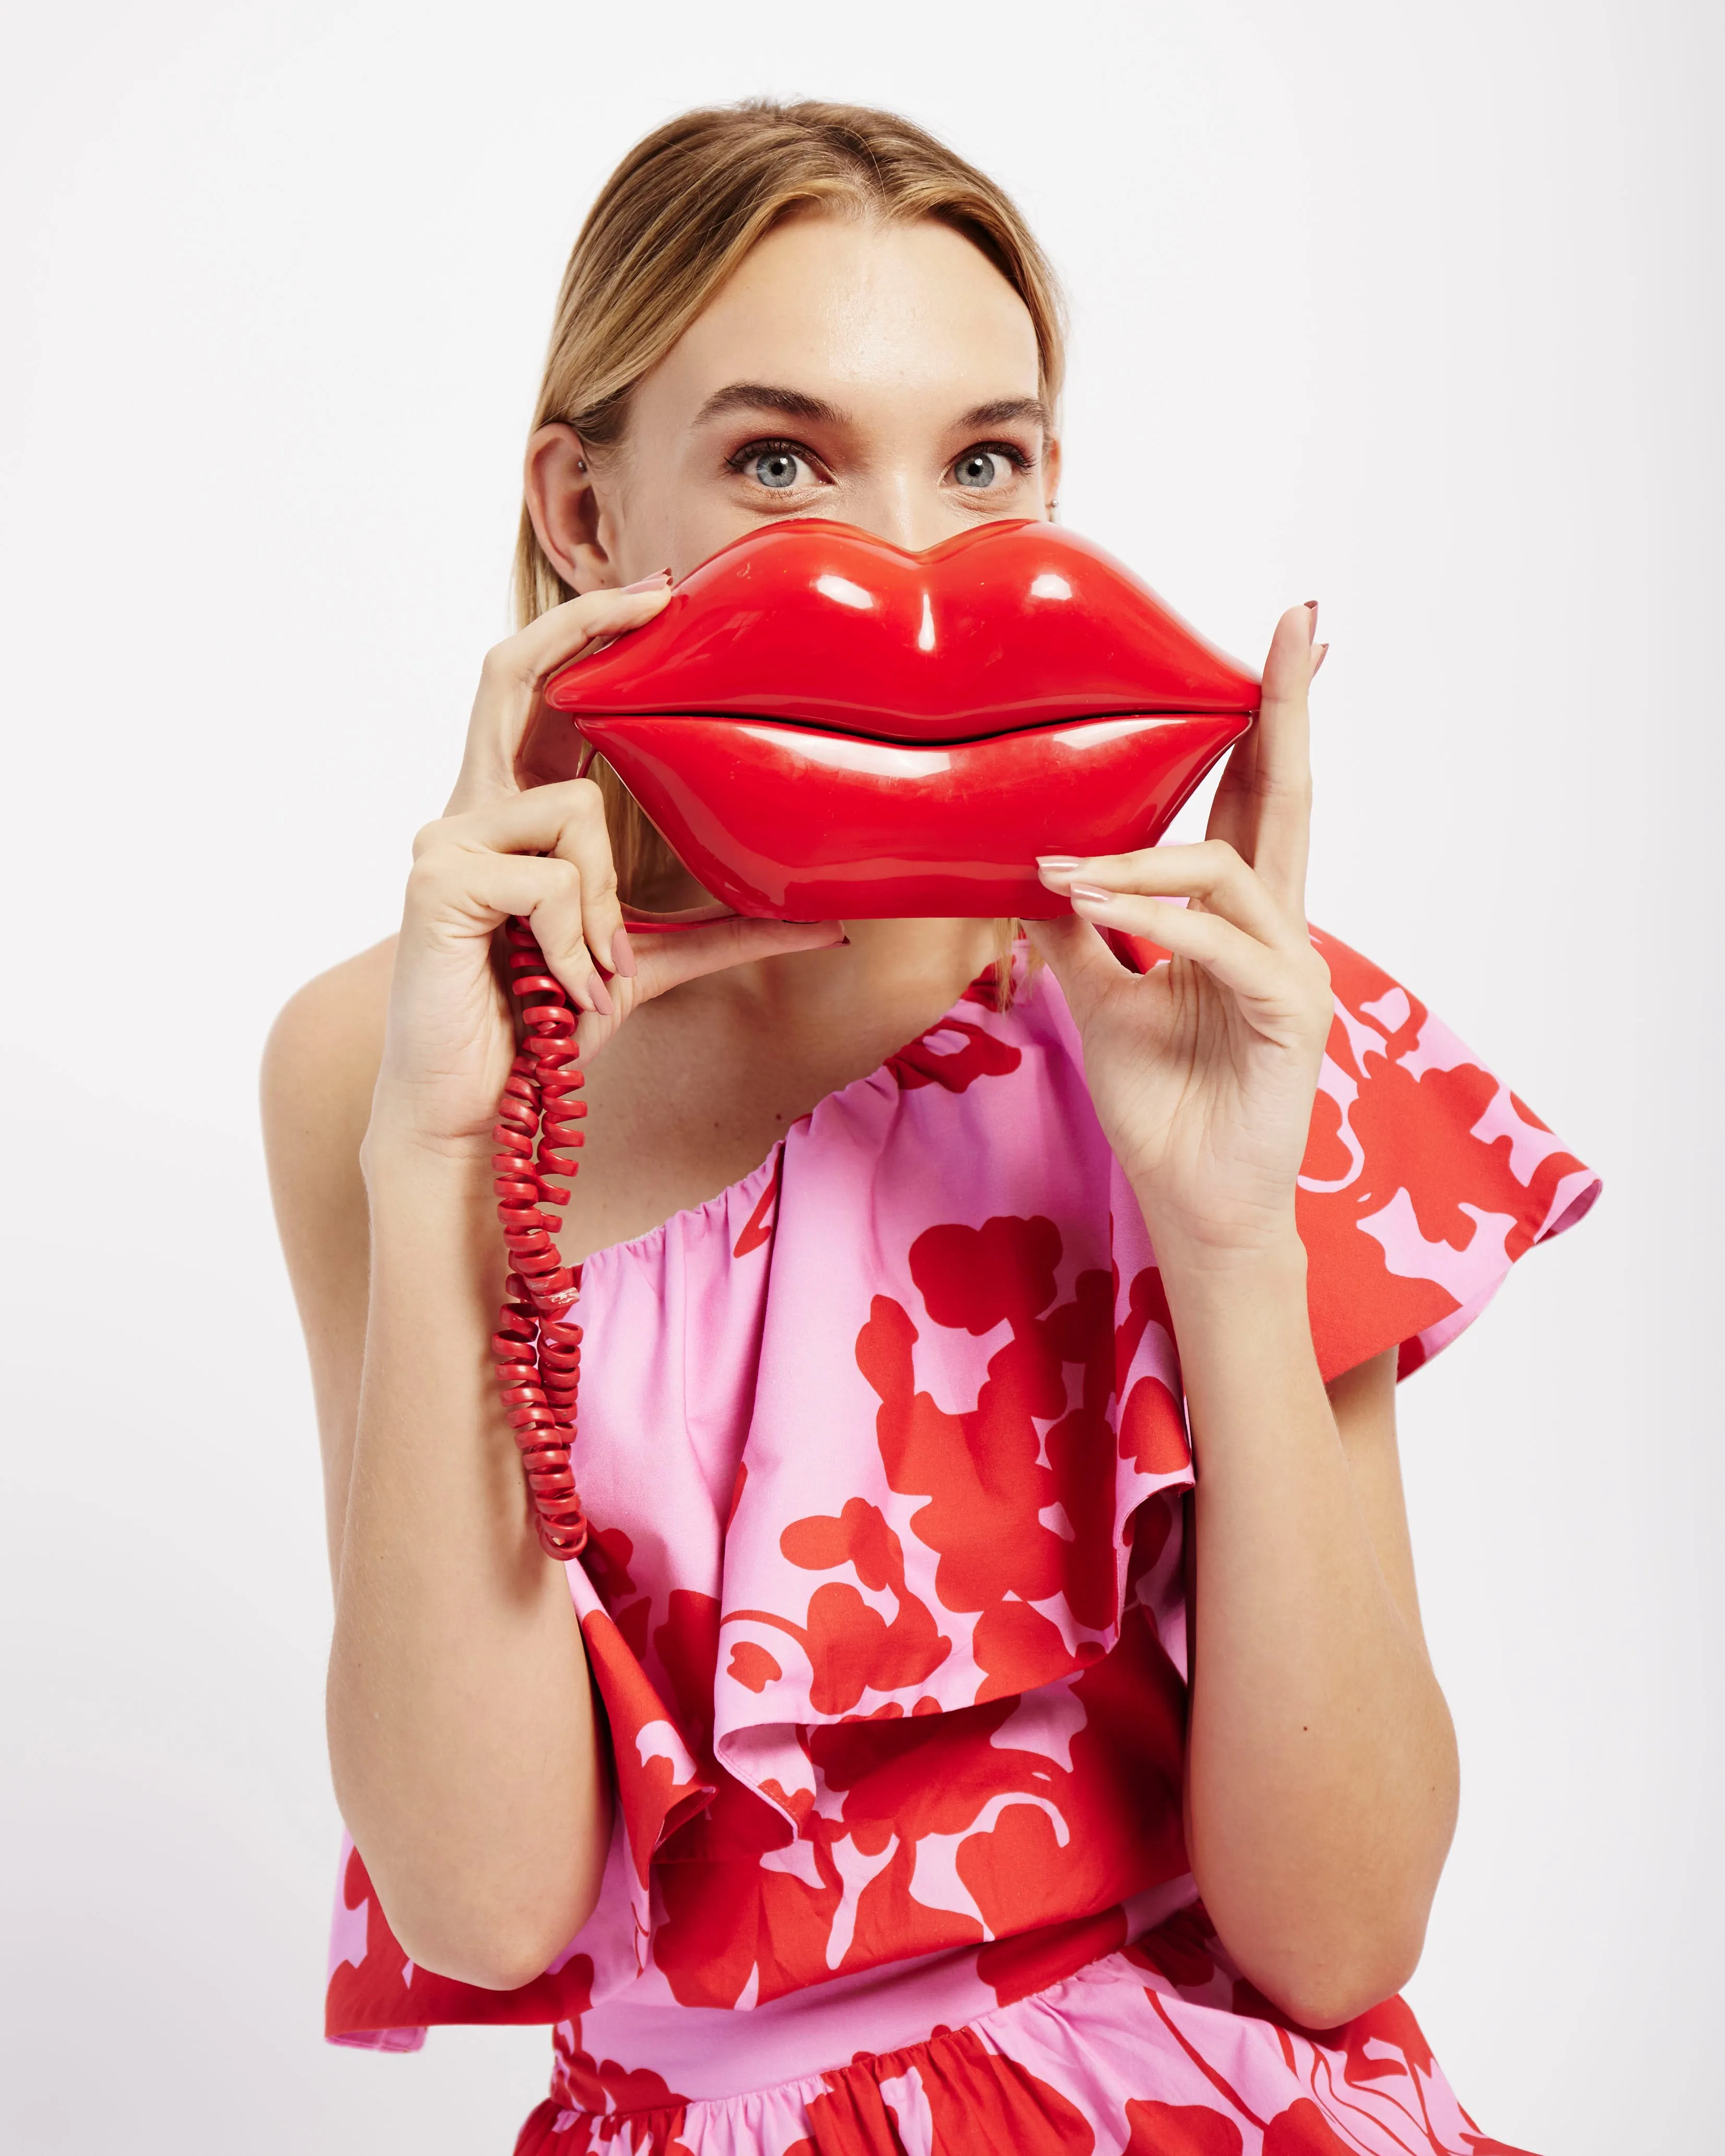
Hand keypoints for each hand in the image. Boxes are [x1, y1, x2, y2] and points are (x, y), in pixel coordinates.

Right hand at [371, 583, 843, 1156]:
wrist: (476, 1110)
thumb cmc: (543, 1028)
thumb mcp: (648, 967)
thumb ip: (726, 934)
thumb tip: (827, 924)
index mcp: (514, 811)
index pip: (540, 690)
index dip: (588, 631)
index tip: (658, 598)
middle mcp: (470, 807)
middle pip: (511, 672)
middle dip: (585, 626)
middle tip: (658, 602)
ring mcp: (446, 839)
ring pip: (574, 813)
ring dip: (607, 906)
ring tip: (595, 975)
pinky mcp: (438, 882)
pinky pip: (551, 882)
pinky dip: (579, 943)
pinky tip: (564, 987)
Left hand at [1028, 603, 1331, 1264]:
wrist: (1190, 1202)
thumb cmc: (1160, 1105)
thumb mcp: (1099, 999)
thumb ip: (1083, 930)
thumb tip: (1044, 863)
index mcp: (1236, 917)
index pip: (1252, 801)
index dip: (1259, 723)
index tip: (1266, 645)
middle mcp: (1277, 928)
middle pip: (1285, 797)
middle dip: (1287, 709)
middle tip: (1298, 623)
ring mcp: (1293, 967)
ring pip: (1231, 869)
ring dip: (1145, 858)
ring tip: (1070, 869)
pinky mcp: (1291, 1011)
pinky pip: (1222, 942)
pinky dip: (1158, 919)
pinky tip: (1101, 908)